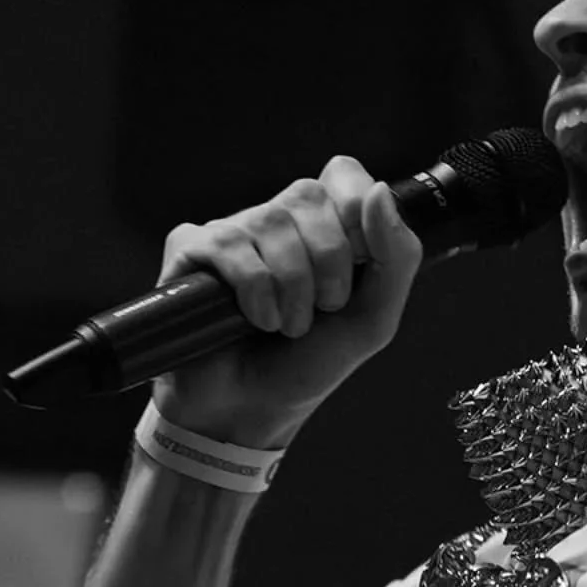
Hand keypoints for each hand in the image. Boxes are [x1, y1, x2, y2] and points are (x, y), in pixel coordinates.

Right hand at [151, 156, 422, 445]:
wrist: (252, 412)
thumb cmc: (308, 364)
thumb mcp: (374, 318)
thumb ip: (396, 257)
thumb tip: (379, 191)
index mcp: (321, 225)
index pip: (344, 174)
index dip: (355, 215)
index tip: (357, 268)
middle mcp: (275, 219)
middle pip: (309, 196)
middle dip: (328, 265)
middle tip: (320, 310)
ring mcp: (231, 231)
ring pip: (270, 221)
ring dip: (291, 287)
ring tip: (284, 326)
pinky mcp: (190, 249)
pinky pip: (228, 244)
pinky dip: (253, 290)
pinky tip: (252, 320)